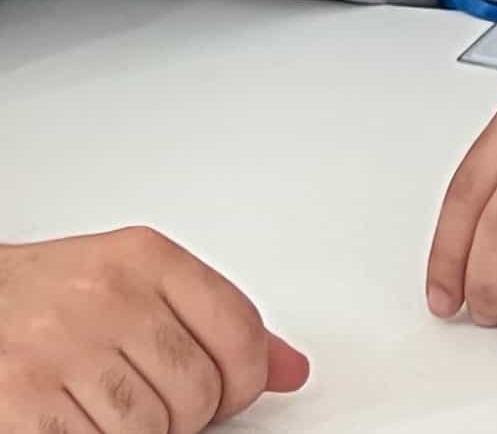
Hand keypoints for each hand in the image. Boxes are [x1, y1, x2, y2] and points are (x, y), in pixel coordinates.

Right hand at [0, 227, 308, 433]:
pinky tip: (81, 421)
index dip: (245, 379)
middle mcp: (106, 295)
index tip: (232, 393)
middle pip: (197, 389)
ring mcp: (60, 347)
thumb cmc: (49, 295)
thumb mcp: (137, 282)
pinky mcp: (21, 397)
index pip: (239, 330)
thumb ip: (215, 322)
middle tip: (156, 403)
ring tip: (111, 409)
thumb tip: (290, 370)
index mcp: (145, 258)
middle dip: (186, 414)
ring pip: (150, 428)